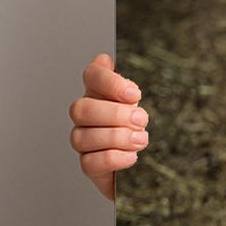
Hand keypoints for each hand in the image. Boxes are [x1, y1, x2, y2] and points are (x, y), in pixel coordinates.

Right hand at [68, 52, 147, 201]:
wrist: (144, 162)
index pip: (92, 75)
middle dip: (115, 114)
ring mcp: (83, 141)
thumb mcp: (138, 103)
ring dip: (116, 137)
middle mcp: (86, 116)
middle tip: (141, 120)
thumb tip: (103, 59)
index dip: (109, 82)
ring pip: (83, 137)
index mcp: (99, 93)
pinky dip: (114, 158)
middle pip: (82, 109)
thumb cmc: (138, 127)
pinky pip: (90, 162)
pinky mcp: (89, 165)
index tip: (135, 95)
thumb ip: (122, 85)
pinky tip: (131, 155)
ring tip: (140, 139)